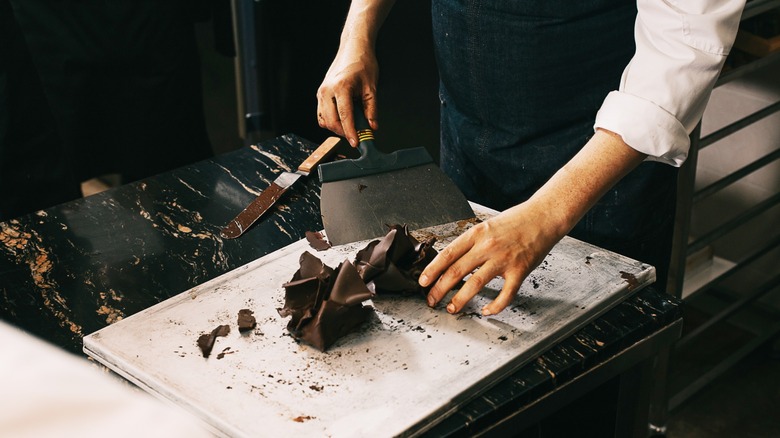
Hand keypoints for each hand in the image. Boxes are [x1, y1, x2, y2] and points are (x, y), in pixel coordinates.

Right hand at [316, 38, 379, 146]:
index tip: (356, 143)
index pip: (345, 116)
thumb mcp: (371, 87)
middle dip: (344, 132)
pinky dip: (330, 121)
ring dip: (337, 128)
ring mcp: (321, 92)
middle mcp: (327, 91)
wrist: (353, 48)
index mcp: (341, 87)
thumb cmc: (363, 63)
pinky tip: (343, 119)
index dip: (351, 132)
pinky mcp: (320, 94)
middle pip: (331, 121)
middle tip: (358, 135)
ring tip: (352, 126)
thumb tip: (372, 126)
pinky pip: (321, 114)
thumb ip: (372, 109)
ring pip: (324, 120)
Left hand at [419, 201, 562, 315]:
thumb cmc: (515, 221)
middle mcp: (487, 246)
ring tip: (451, 308)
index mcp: (476, 234)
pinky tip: (487, 311)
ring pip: (475, 284)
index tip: (423, 282)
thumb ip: (471, 242)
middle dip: (440, 289)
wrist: (543, 217)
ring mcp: (503, 259)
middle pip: (456, 271)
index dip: (432, 270)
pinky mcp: (519, 270)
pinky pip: (505, 294)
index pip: (448, 254)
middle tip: (431, 300)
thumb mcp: (487, 226)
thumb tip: (452, 260)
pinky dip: (495, 306)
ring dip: (460, 299)